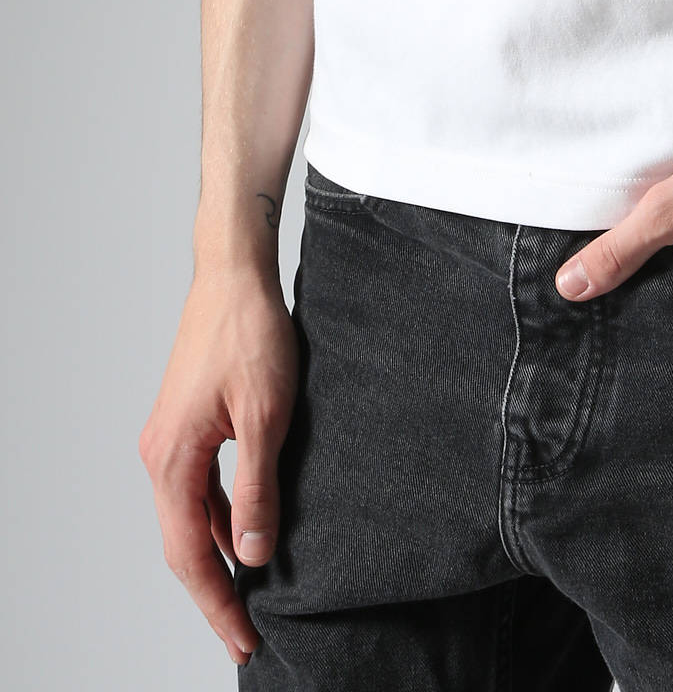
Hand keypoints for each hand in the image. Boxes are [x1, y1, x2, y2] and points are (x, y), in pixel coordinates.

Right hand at [138, 267, 299, 667]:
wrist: (235, 276)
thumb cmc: (251, 335)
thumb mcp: (266, 418)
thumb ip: (257, 490)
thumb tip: (253, 555)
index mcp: (172, 459)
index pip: (189, 555)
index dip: (218, 603)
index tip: (244, 641)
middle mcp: (160, 455)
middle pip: (183, 544)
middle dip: (215, 592)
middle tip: (246, 634)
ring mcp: (170, 439)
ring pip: (191, 516)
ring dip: (218, 555)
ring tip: (250, 594)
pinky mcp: (187, 424)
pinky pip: (199, 488)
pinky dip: (220, 518)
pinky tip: (246, 533)